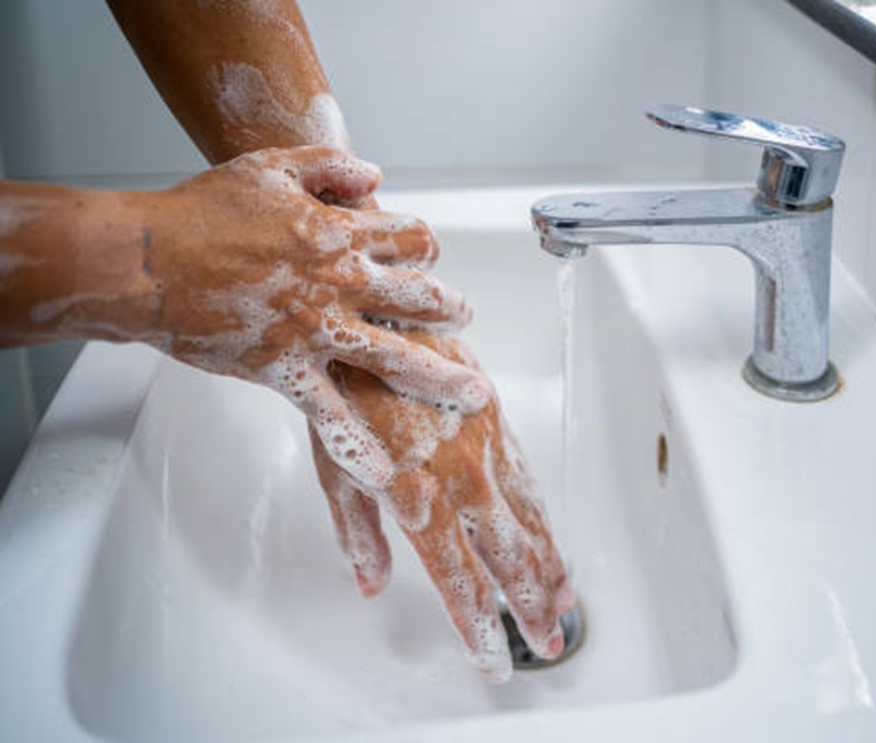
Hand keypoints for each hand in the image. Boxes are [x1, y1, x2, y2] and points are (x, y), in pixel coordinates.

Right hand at [141, 146, 491, 489]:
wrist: (146, 263)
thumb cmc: (200, 211)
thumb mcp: (271, 166)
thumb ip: (329, 165)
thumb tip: (376, 174)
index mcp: (339, 231)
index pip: (412, 239)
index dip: (428, 247)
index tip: (430, 257)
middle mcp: (339, 281)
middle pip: (420, 297)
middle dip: (452, 311)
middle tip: (466, 321)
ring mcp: (315, 329)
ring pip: (397, 357)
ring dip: (440, 378)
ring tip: (473, 396)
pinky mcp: (284, 369)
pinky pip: (329, 414)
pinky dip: (355, 447)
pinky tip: (383, 475)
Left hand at [309, 332, 573, 682]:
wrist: (379, 317)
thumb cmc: (346, 387)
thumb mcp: (336, 467)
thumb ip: (360, 531)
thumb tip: (369, 582)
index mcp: (420, 500)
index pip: (461, 583)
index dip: (481, 629)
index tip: (495, 660)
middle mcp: (463, 480)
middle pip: (510, 560)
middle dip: (532, 607)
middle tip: (548, 640)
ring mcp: (487, 450)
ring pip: (530, 522)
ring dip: (549, 566)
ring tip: (564, 601)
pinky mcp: (497, 422)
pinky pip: (528, 480)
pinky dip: (544, 517)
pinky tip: (551, 535)